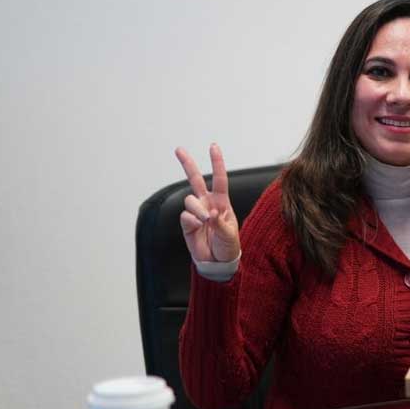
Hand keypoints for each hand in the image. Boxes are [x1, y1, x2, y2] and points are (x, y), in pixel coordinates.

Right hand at [175, 144, 240, 262]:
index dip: (216, 162)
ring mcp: (196, 212)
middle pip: (195, 179)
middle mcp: (207, 203)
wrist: (217, 262)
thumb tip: (210, 213)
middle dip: (187, 164)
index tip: (213, 146)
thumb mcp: (230, 234)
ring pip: (190, 200)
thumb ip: (220, 223)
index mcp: (222, 202)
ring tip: (205, 221)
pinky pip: (185, 216)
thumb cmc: (228, 246)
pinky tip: (198, 228)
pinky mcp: (186, 224)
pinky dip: (192, 221)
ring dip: (197, 209)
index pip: (219, 179)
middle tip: (179, 149)